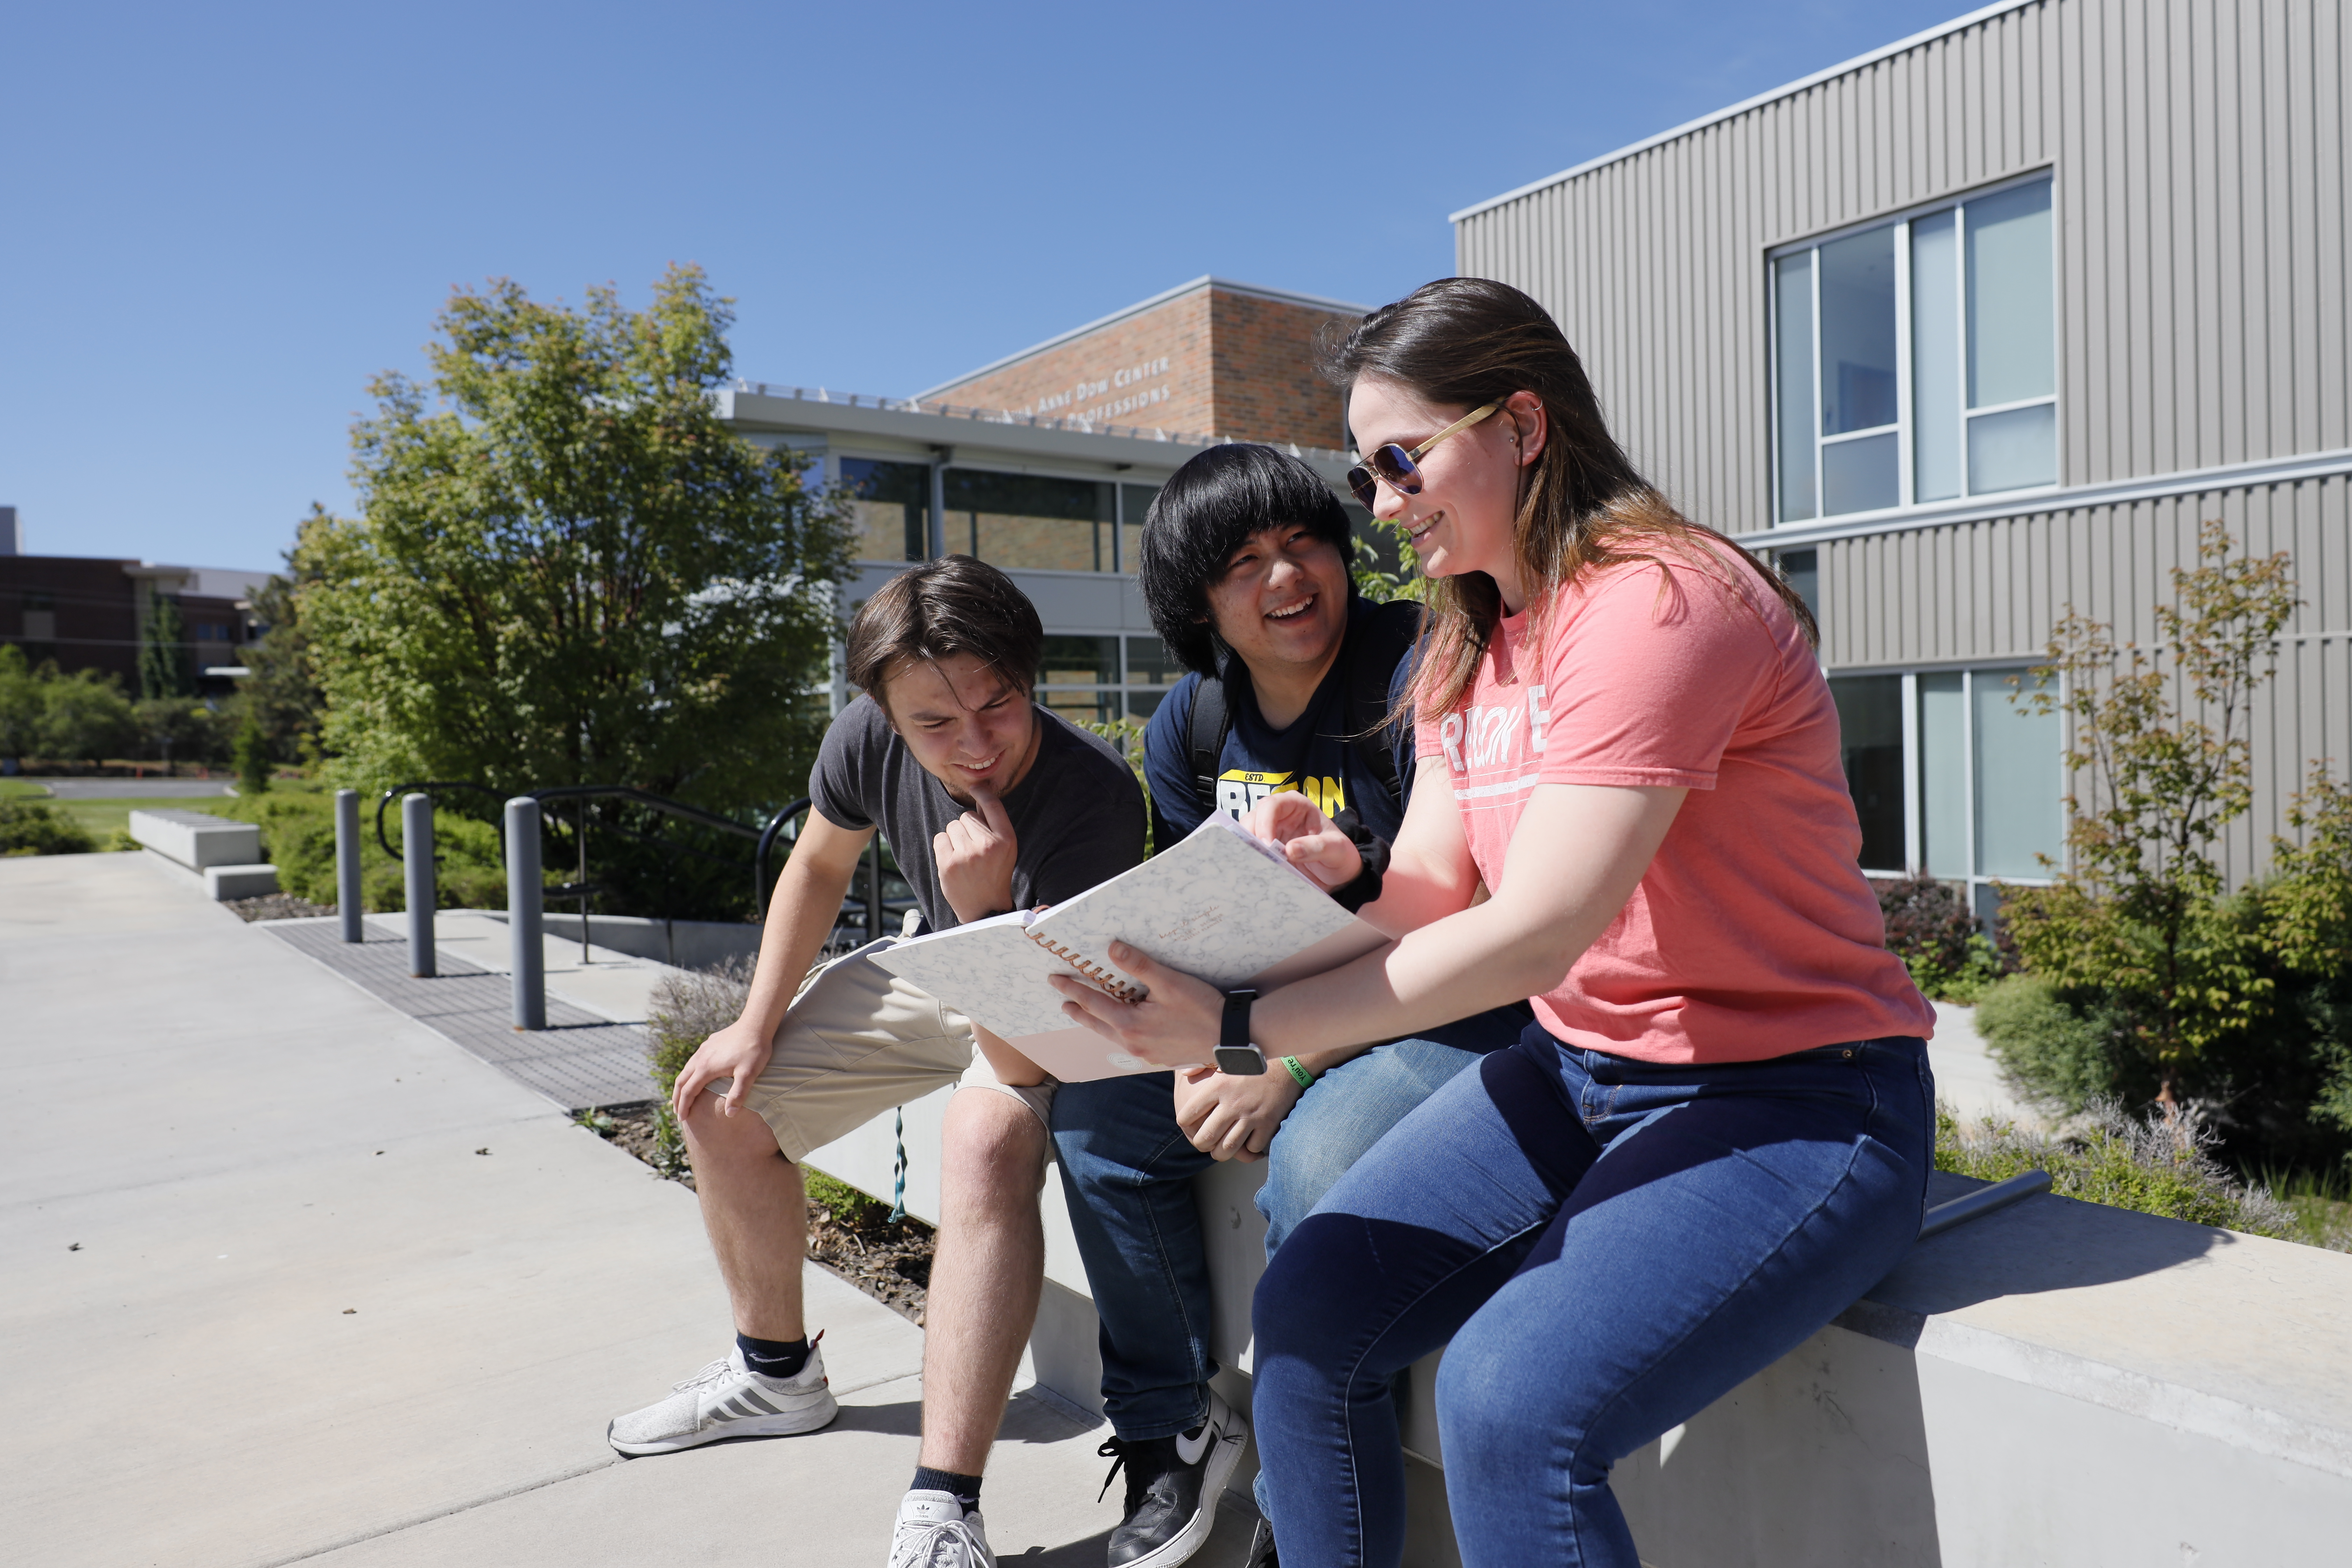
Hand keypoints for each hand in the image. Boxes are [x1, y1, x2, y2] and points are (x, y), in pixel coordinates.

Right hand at [670, 1014, 775, 1122]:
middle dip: (677, 1098)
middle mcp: (700, 1058)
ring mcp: (704, 1049)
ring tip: (683, 1096)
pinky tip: (696, 1075)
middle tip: (678, 1112)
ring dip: (682, 1085)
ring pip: (686, 1069)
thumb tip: (730, 1114)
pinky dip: (690, 1073)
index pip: (688, 1092)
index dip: (684, 1107)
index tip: (682, 1119)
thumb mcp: (748, 1074)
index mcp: (706, 1068)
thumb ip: (738, 1094)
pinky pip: (694, 1061)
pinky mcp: (710, 1043)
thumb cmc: (754, 1050)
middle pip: (681, 1081)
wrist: (756, 1024)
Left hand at [936, 786, 1017, 924]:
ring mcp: (967, 855)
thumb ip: (995, 824)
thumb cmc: (995, 875)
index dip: (982, 793)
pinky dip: (944, 846)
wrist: (985, 909)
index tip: (976, 788)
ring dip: (955, 837)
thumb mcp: (1006, 849)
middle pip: (967, 816)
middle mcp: (988, 845)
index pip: (992, 805)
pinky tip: (953, 860)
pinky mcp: (949, 864)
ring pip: (952, 826)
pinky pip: (940, 838)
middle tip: (974, 849)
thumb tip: (979, 795)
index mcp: (1006, 840)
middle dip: (967, 828)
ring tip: (964, 856)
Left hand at [1046, 940, 1222, 1069]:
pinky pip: (1130, 1042)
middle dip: (1079, 1010)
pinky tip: (1123, 1027)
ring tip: (1086, 1014)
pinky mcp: (1159, 1056)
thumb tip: (1112, 948)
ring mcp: (1146, 1053)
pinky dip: (1118, 1030)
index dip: (1072, 990)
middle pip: (1097, 1023)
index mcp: (1130, 1025)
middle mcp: (1133, 1043)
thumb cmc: (1202, 1009)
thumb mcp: (1169, 982)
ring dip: (1098, 1022)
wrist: (1230, 1038)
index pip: (1092, 1004)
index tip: (1055, 980)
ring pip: (1112, 1035)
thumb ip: (1139, 965)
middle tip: (1063, 1001)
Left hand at [1173, 1066, 1304, 1161]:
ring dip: (1221, 1153)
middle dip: (1201, 1144)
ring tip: (1221, 1150)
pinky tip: (1247, 1141)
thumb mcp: (1226, 1057)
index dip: (1185, 1123)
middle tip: (1204, 1143)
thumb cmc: (1254, 1061)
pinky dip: (1248, 1149)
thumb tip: (1185, 1073)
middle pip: (1206, 1137)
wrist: (1289, 1064)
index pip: (1189, 1113)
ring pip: (1227, 1148)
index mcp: (1218, 1086)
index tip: (1189, 1124)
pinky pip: (1252, 1148)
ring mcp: (1251, 1116)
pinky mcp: (1268, 1124)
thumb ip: (1203, 1064)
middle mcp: (1233, 1103)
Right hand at [1247, 791, 1360, 890]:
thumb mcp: (1337, 850)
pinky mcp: (1264, 849)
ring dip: (1246, 849)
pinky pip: (1249, 851)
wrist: (1338, 873)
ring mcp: (1269, 832)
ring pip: (1245, 834)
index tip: (1267, 845)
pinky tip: (1252, 869)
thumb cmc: (1340, 854)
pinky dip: (1248, 859)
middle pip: (1252, 818)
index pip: (1272, 805)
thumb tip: (1290, 850)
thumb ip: (1317, 847)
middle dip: (1250, 837)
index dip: (1264, 822)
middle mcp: (1278, 815)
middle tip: (1255, 859)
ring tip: (1252, 866)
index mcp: (1296, 805)